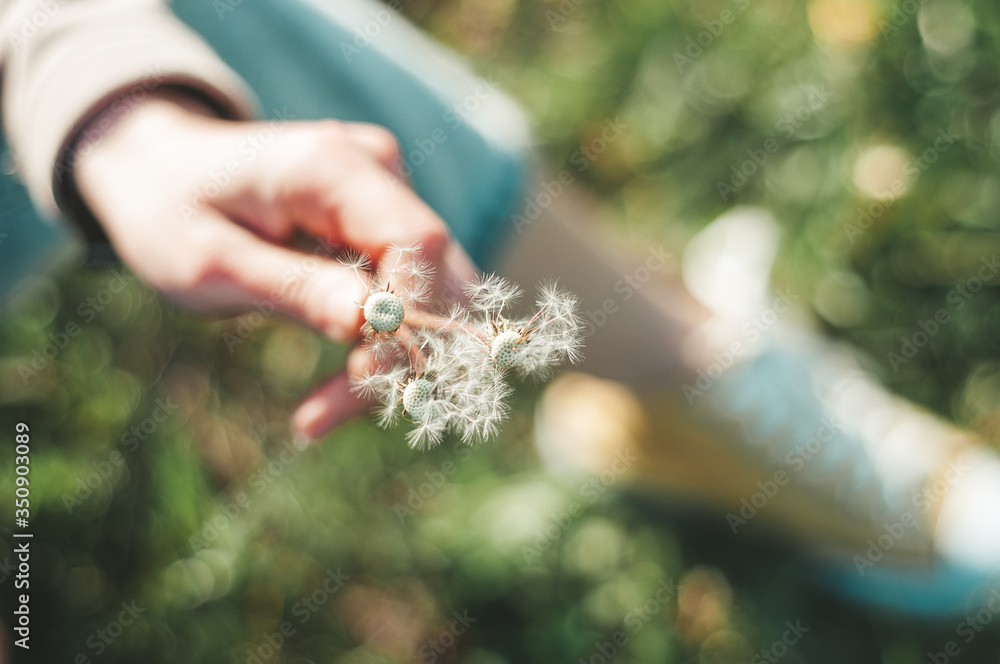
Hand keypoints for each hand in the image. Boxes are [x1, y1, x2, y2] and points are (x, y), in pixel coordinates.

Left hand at [74, 91, 475, 439]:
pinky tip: (335, 384)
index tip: (360, 375)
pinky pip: (409, 293)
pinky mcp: (385, 223)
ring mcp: (388, 194)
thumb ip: (293, 286)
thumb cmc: (172, 211)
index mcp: (333, 165)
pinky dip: (381, 344)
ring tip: (319, 411)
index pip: (418, 241)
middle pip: (435, 272)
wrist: (159, 170)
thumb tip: (372, 321)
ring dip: (392, 358)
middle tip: (321, 415)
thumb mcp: (209, 261)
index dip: (410, 314)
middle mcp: (378, 171)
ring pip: (433, 292)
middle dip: (399, 351)